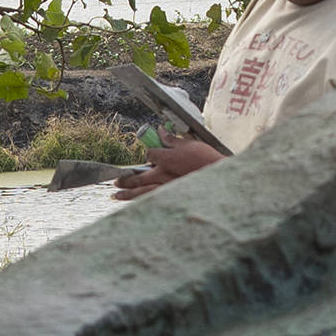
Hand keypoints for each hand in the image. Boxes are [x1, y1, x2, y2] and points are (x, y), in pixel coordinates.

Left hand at [110, 135, 226, 199]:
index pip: (149, 155)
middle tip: (116, 180)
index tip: (149, 154)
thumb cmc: (207, 160)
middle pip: (138, 177)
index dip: (148, 153)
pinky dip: (141, 202)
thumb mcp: (190, 144)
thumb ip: (173, 140)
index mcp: (166, 159)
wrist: (219, 178)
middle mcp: (162, 175)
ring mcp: (166, 188)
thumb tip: (162, 131)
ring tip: (116, 195)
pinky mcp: (171, 198)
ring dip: (127, 194)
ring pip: (141, 192)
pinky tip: (135, 204)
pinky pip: (151, 201)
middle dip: (126, 179)